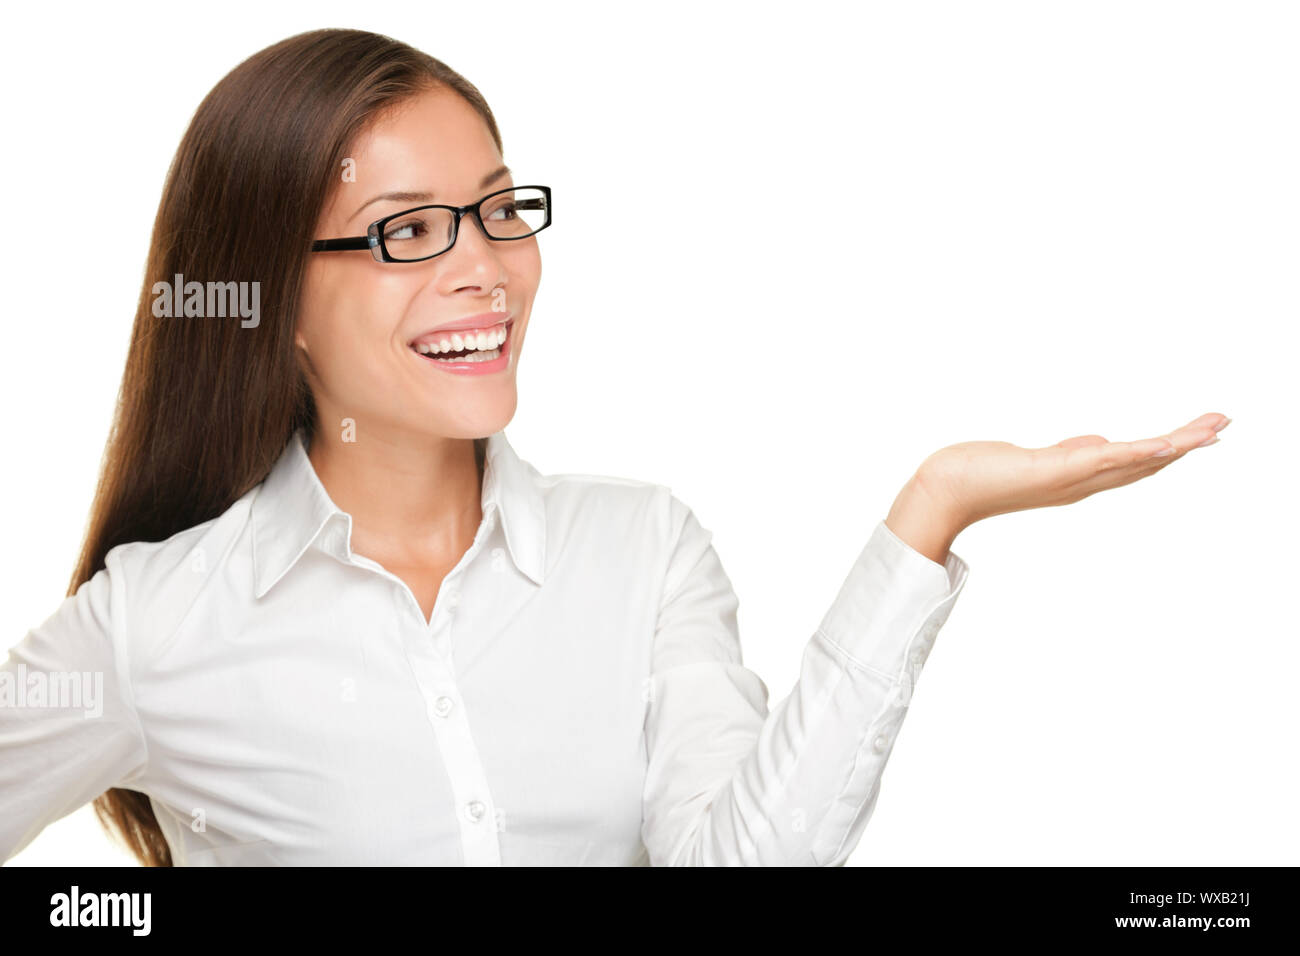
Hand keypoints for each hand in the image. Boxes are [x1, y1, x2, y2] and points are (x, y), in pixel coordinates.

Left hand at [913, 412, 1231, 531]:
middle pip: (1146, 463)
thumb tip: (1097, 442)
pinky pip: (1104, 461)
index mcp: (1078, 478)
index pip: (1134, 463)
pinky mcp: (1054, 471)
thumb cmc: (980, 474)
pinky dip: (1137, 453)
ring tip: (1211, 431)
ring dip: (1175, 446)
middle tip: (1224, 424)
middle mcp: (1080, 484)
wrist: (944, 491)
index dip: (1171, 450)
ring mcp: (1070, 479)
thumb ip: (1070, 453)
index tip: (1202, 434)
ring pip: (1134, 462)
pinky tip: (1164, 444)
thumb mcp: (1034, 458)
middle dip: (1186, 444)